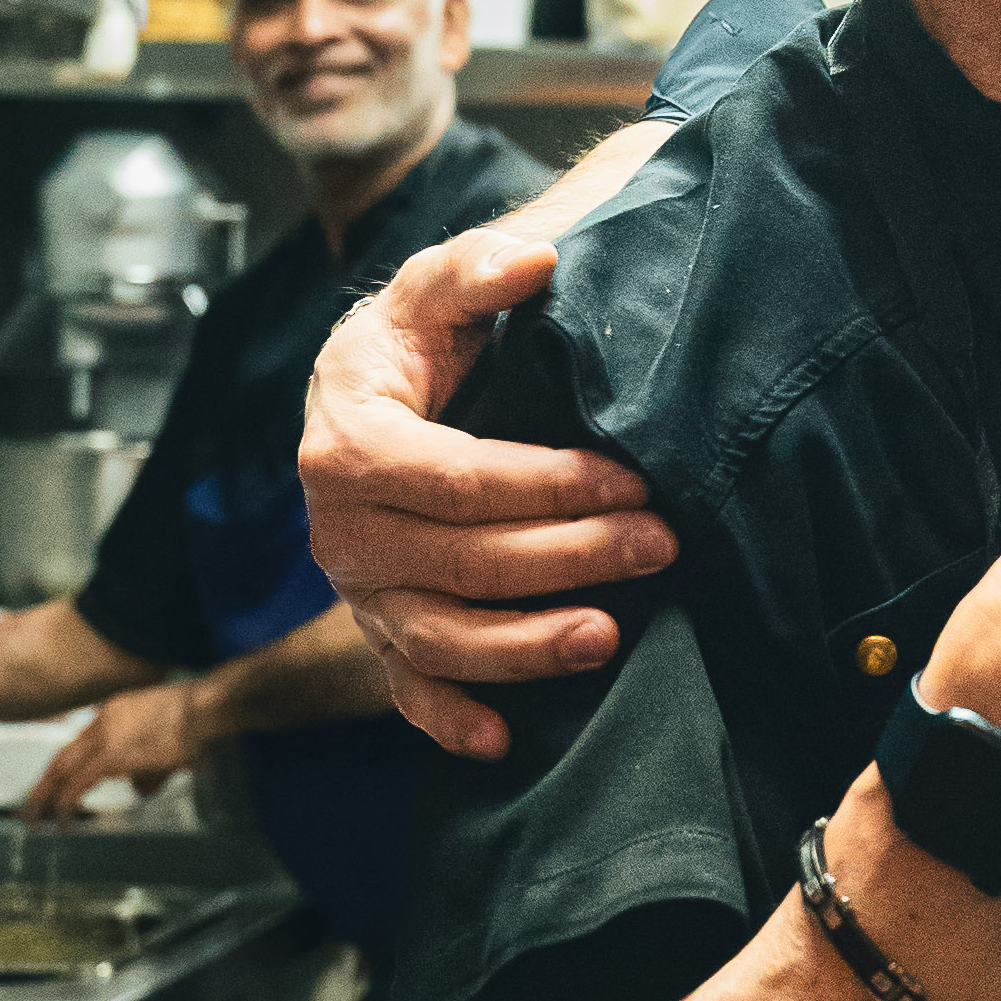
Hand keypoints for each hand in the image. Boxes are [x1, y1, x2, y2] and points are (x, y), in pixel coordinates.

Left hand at [25, 682, 210, 817]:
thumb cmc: (203, 720)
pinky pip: (78, 784)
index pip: (81, 743)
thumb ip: (150, 768)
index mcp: (117, 711)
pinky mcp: (113, 755)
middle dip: (43, 784)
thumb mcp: (171, 745)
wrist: (210, 707)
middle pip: (63, 755)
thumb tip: (138, 788)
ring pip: (62, 769)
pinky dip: (66, 804)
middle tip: (28, 806)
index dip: (65, 768)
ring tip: (34, 820)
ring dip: (45, 797)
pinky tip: (63, 822)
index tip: (55, 785)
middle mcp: (105, 720)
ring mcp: (107, 736)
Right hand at [299, 222, 674, 757]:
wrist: (368, 394)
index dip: (550, 484)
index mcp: (349, 444)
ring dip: (524, 648)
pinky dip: (447, 719)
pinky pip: (404, 687)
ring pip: (438, 636)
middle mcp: (340, 529)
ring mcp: (357, 588)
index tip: (634, 478)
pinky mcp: (375, 627)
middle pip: (462, 560)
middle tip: (660, 544)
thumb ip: (474, 270)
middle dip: (569, 556)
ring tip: (608, 638)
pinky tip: (502, 741)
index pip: (459, 478)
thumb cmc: (410, 342)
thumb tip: (535, 259)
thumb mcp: (430, 288)